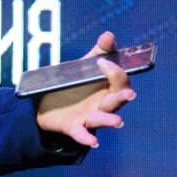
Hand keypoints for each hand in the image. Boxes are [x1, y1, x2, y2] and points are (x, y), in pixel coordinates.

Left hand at [35, 31, 136, 147]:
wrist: (47, 103)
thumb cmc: (75, 85)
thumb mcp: (85, 66)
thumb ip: (99, 52)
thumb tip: (108, 35)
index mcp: (108, 89)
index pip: (120, 83)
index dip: (116, 73)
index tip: (103, 63)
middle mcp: (102, 105)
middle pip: (115, 102)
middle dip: (121, 97)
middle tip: (129, 94)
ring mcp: (88, 117)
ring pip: (101, 119)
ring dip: (109, 120)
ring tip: (117, 121)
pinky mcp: (73, 126)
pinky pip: (81, 133)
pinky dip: (86, 138)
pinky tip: (92, 142)